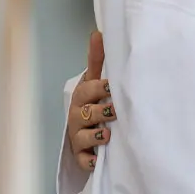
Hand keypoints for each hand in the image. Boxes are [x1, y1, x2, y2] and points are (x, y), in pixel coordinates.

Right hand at [66, 30, 115, 170]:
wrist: (87, 126)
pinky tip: (98, 159)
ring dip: (96, 136)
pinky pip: (84, 160)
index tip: (111, 86)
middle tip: (115, 110)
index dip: (99, 88)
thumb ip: (98, 59)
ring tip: (108, 135)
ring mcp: (80, 136)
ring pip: (84, 137)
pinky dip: (90, 160)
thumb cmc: (94, 98)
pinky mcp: (83, 154)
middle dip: (100, 112)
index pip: (88, 90)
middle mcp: (79, 116)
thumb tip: (98, 32)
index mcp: (83, 96)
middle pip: (86, 113)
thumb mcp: (96, 79)